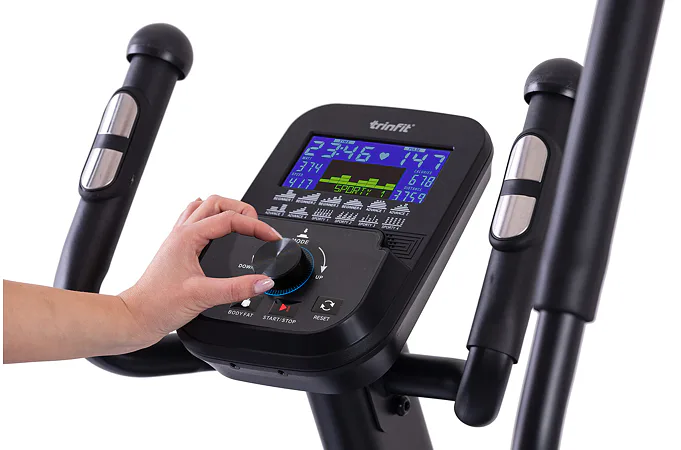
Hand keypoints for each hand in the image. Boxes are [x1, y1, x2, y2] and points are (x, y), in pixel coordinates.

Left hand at [119, 195, 280, 348]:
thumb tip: (263, 281)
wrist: (136, 317)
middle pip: (216, 202)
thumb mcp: (203, 296)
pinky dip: (212, 219)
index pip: (229, 218)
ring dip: (226, 209)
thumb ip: (237, 288)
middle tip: (259, 225)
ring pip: (204, 208)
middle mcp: (181, 233)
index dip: (255, 225)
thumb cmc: (158, 305)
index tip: (270, 236)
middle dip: (242, 209)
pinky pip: (195, 221)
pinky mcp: (177, 250)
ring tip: (244, 222)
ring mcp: (178, 240)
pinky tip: (219, 233)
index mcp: (188, 237)